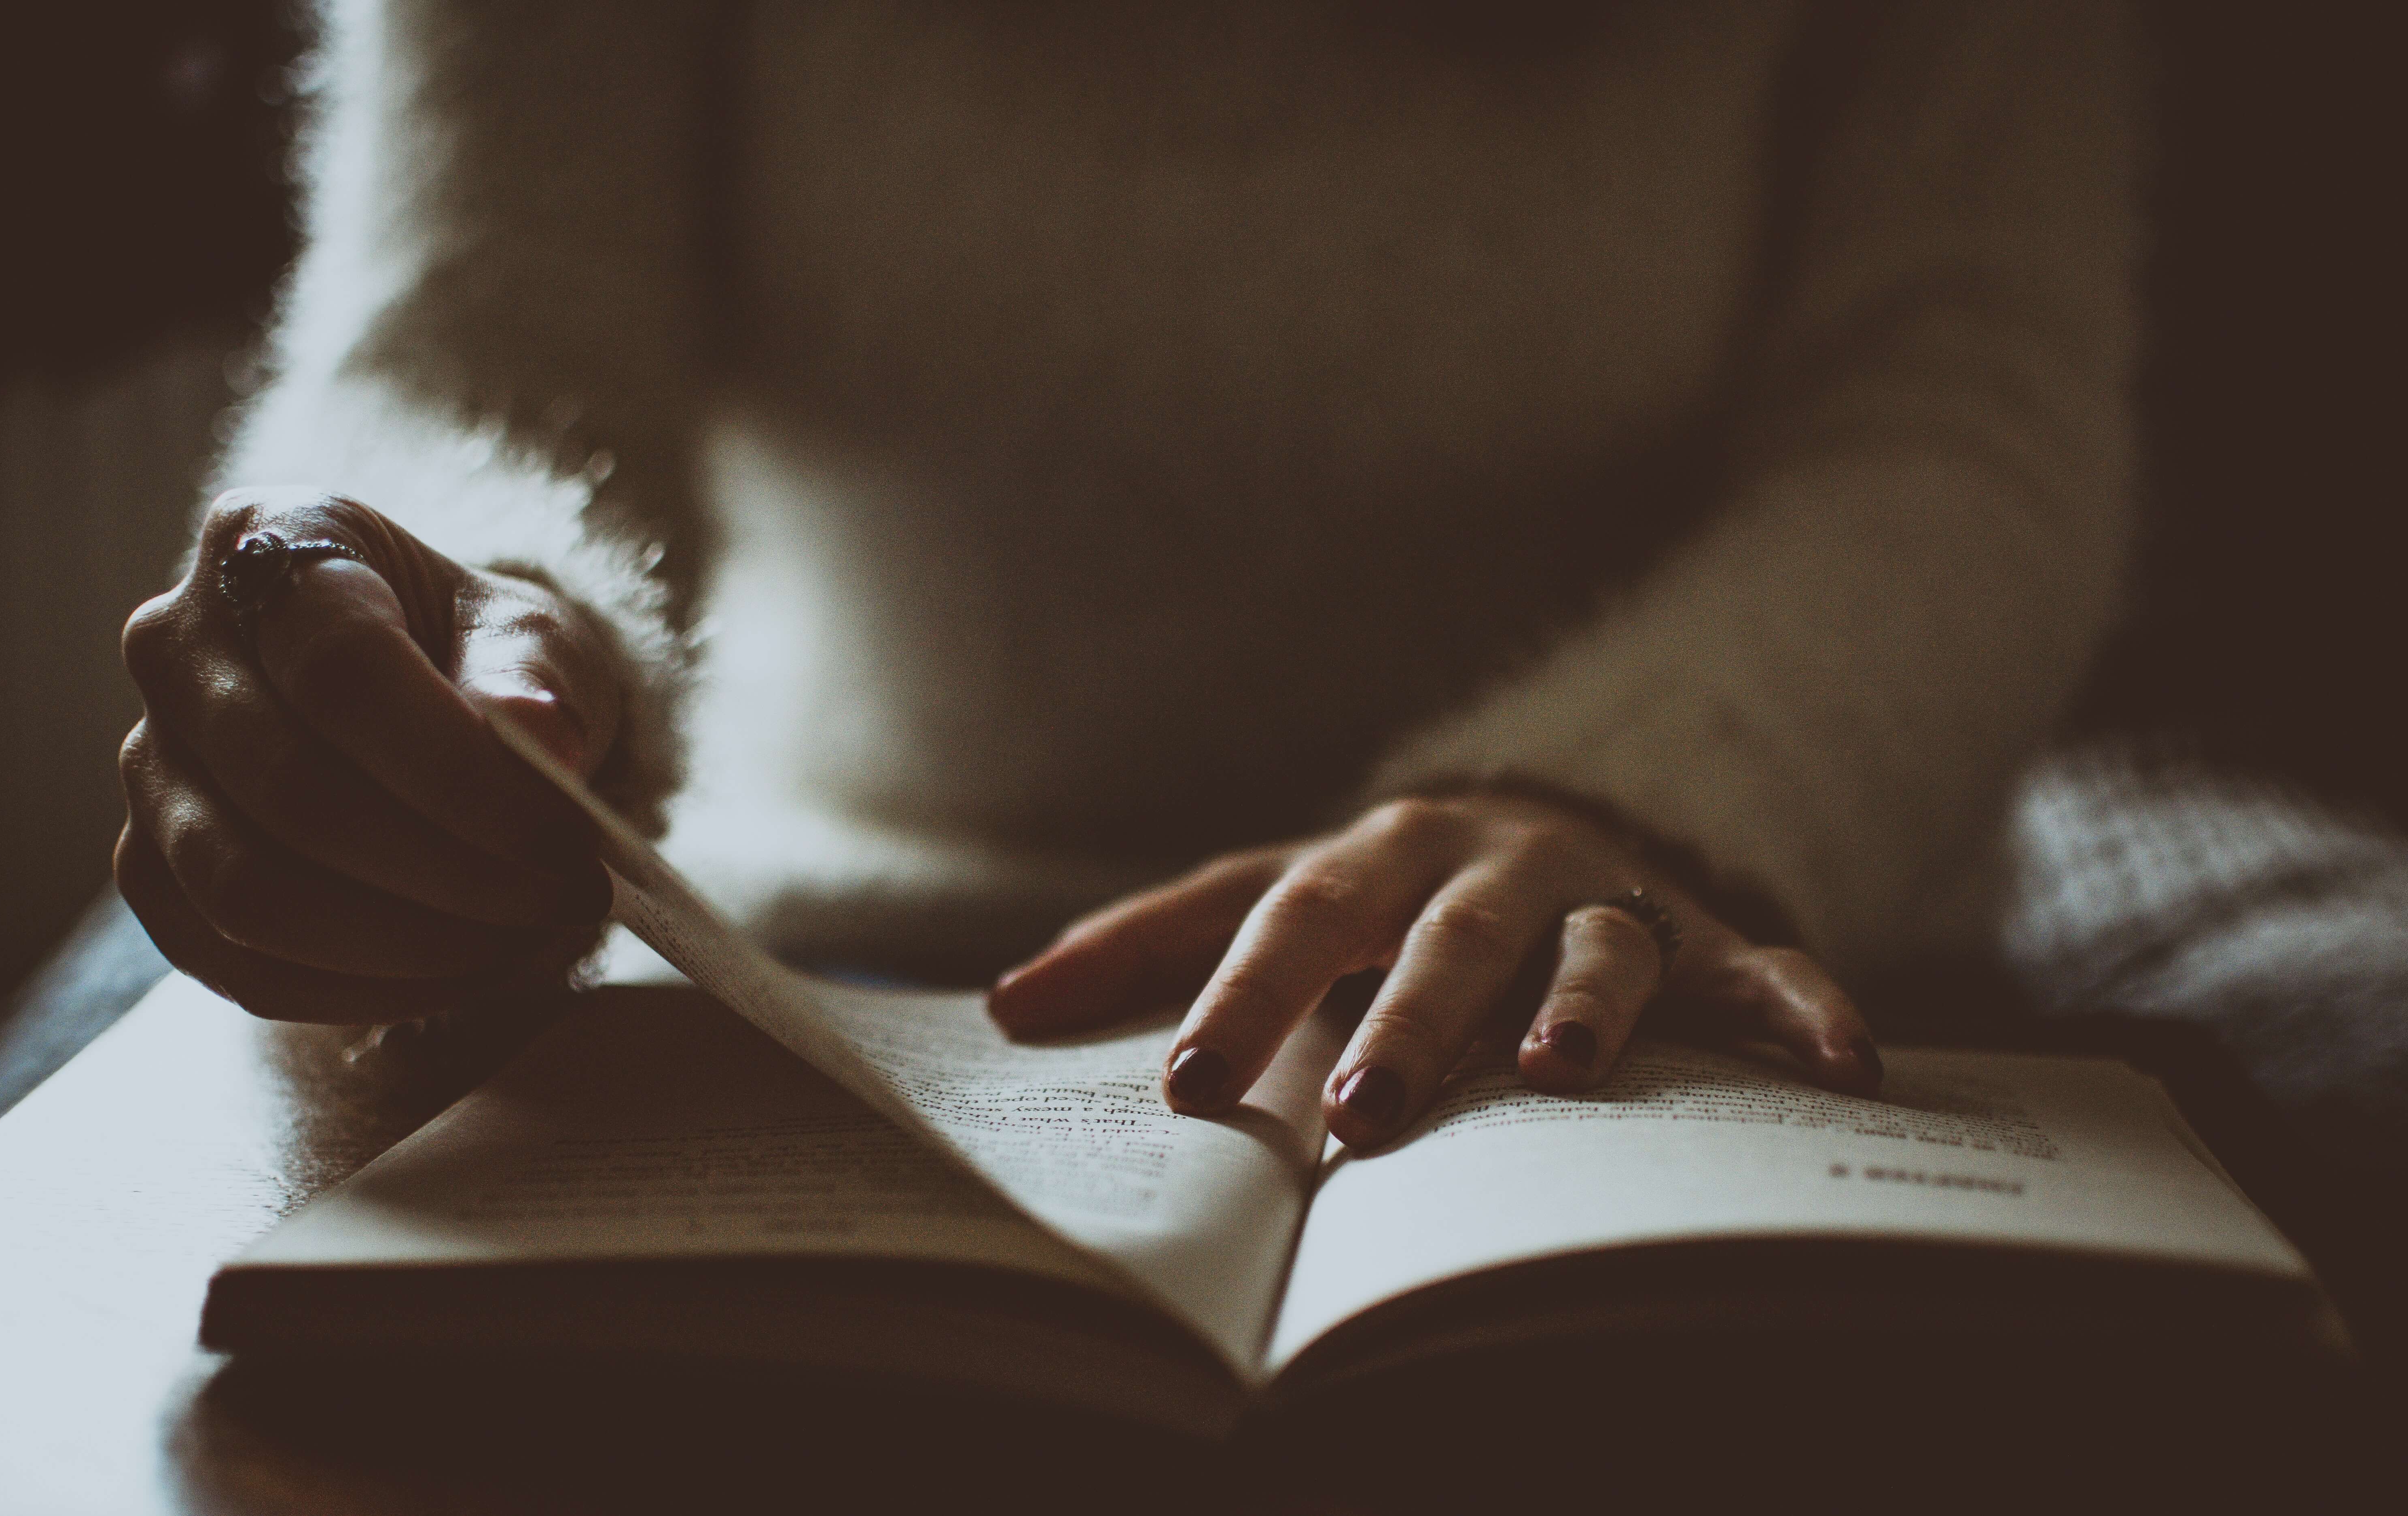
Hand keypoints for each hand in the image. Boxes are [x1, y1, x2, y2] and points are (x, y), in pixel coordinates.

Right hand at [116, 487, 621, 1022]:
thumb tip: (537, 738)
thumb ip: (538, 682)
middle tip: (569, 899)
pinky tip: (462, 971)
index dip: (463, 774)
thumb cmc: (486, 658)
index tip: (572, 839)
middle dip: (454, 874)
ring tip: (527, 938)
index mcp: (275, 542)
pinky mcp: (154, 870)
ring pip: (251, 893)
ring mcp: (150, 763)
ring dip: (411, 944)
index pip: (344, 670)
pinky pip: (240, 964)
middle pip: (295, 793)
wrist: (437, 700)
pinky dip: (363, 989)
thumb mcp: (538, 641)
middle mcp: (176, 644)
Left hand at [989, 792, 1878, 1149]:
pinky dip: (1803, 1009)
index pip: (1293, 914)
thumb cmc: (1382, 888)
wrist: (1546, 817)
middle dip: (1404, 1025)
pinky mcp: (1702, 931)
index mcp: (1374, 855)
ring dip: (1583, 1005)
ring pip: (1596, 942)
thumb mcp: (1270, 895)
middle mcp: (1488, 864)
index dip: (1238, 994)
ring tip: (1563, 1070)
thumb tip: (1000, 1004)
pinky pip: (1763, 967)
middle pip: (1442, 939)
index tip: (1185, 1087)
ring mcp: (1603, 892)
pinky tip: (1842, 1067)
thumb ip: (1152, 945)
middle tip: (1361, 1120)